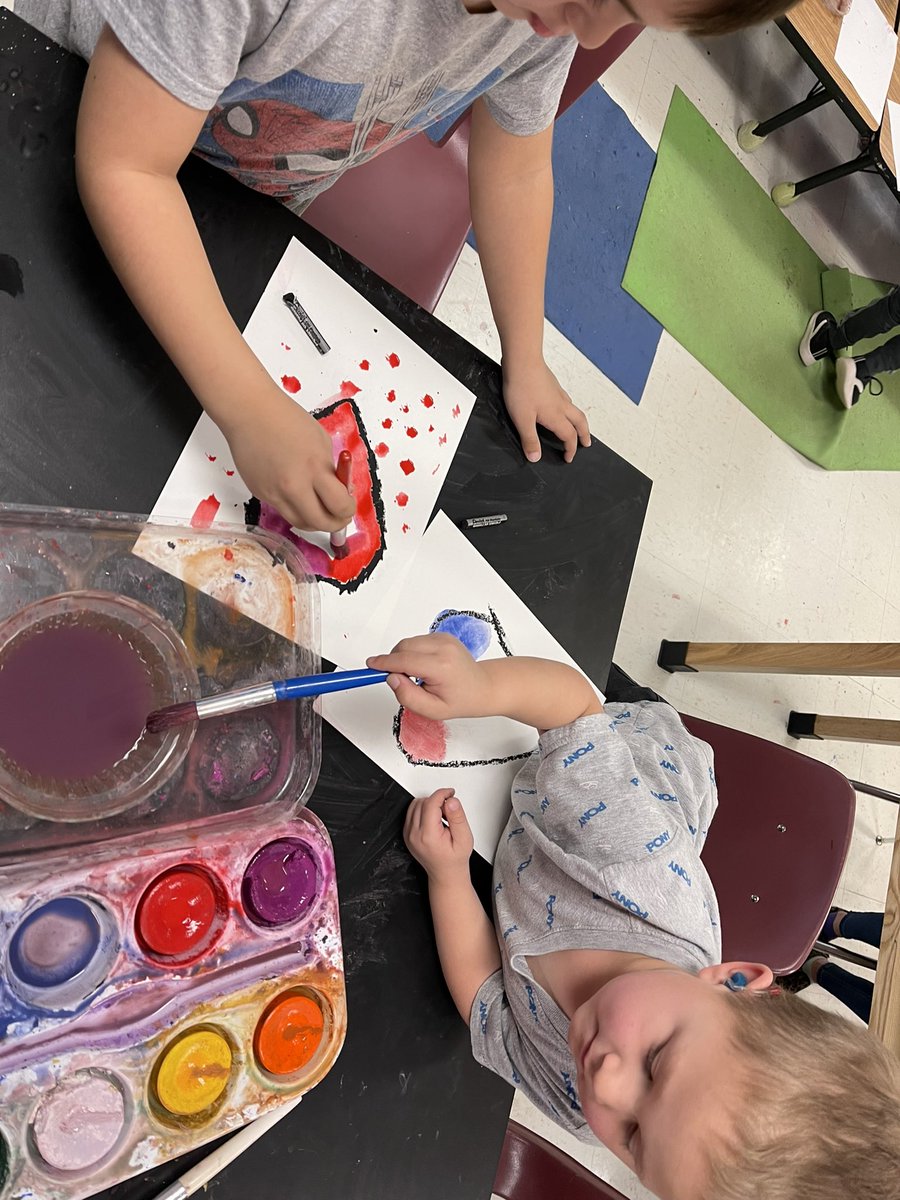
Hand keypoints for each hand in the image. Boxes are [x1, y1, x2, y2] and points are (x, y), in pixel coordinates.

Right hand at [222, 383, 355, 532]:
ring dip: (314, 521)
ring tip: (320, 508)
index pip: (339, 506)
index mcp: (314, 468)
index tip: (349, 505)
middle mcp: (293, 486)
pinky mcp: (260, 494)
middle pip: (320, 524)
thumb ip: (330, 470)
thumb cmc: (286, 419)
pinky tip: (299, 495)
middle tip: (339, 516)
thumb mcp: (321, 441)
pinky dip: (296, 508)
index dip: (348, 510)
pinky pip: (283, 510)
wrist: (249, 412)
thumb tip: (338, 492)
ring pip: (300, 523)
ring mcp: (274, 493)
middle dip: (335, 524)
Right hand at [367, 633, 494, 718]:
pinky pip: (417, 641)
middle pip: (404, 647)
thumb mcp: (432, 710)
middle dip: (394, 661)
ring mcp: (444, 639)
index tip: (370, 665)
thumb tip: (391, 678)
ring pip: (409, 643)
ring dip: (404, 657)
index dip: (384, 663)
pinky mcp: (443, 635)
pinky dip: (413, 652)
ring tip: (418, 676)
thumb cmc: (461, 700)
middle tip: (401, 681)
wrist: (482, 687)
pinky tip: (424, 667)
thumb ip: (408, 696)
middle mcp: (444, 648)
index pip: (404, 660)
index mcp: (441, 667)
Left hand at [404, 788, 473, 884]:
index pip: (430, 803)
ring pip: (415, 805)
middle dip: (437, 800)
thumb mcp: (464, 838)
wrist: (446, 874)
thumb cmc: (455, 859)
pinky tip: (434, 819)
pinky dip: (422, 810)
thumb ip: (457, 817)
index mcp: (428, 836)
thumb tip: (451, 800)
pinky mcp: (407, 834)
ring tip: (442, 816)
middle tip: (450, 810)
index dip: (442, 794)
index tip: (450, 793)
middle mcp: (414, 835)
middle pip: (422, 803)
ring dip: (429, 804)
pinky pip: (411, 813)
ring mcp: (408, 835)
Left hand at [502, 359, 591, 463]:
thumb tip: (536, 457)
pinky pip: (567, 400)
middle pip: (580, 422)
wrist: (522, 360)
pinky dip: (569, 408)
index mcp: (555, 416)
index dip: (571, 449)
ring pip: (575, 410)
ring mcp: (558, 393)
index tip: (568, 458)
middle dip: (585, 434)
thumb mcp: (522, 419)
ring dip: (579, 421)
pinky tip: (561, 407)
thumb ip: (530, 439)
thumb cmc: (521, 388)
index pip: (569, 436)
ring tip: (577, 427)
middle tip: (586, 443)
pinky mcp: (552, 384)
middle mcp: (561, 405)